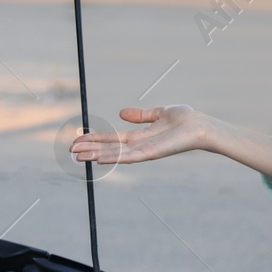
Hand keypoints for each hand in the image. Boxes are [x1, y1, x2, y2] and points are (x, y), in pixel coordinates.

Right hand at [69, 104, 212, 163]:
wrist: (201, 126)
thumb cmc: (185, 119)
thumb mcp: (159, 113)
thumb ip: (141, 115)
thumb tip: (122, 113)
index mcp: (139, 136)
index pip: (112, 139)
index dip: (94, 139)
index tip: (78, 139)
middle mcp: (139, 146)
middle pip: (109, 148)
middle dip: (90, 149)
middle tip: (71, 151)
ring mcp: (144, 151)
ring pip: (115, 155)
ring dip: (96, 155)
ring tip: (79, 156)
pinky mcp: (152, 153)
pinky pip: (129, 157)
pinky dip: (114, 158)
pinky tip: (100, 158)